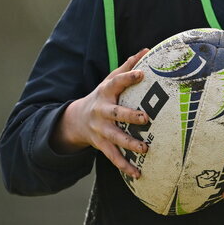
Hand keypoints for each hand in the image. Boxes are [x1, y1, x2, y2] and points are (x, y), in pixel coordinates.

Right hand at [52, 49, 149, 177]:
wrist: (76, 119)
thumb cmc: (103, 96)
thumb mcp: (110, 80)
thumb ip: (128, 67)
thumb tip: (147, 50)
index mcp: (106, 93)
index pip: (117, 82)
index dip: (129, 77)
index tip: (142, 73)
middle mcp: (102, 112)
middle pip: (116, 114)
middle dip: (130, 116)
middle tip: (146, 118)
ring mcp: (101, 130)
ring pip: (115, 139)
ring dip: (130, 144)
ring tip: (145, 149)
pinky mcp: (101, 145)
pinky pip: (113, 157)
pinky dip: (125, 166)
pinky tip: (138, 174)